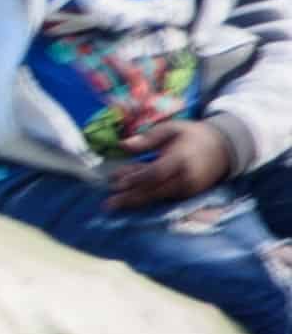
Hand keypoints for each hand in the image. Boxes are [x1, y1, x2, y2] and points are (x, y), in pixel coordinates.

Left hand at [106, 117, 238, 213]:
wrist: (225, 148)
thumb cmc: (194, 135)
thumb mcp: (173, 128)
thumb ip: (148, 137)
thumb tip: (122, 145)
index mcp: (181, 158)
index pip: (156, 172)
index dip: (136, 178)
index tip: (116, 182)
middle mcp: (186, 177)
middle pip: (155, 190)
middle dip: (131, 197)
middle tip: (108, 204)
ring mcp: (189, 188)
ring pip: (158, 196)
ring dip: (136, 200)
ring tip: (114, 203)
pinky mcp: (189, 195)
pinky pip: (165, 198)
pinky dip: (148, 198)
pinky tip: (131, 198)